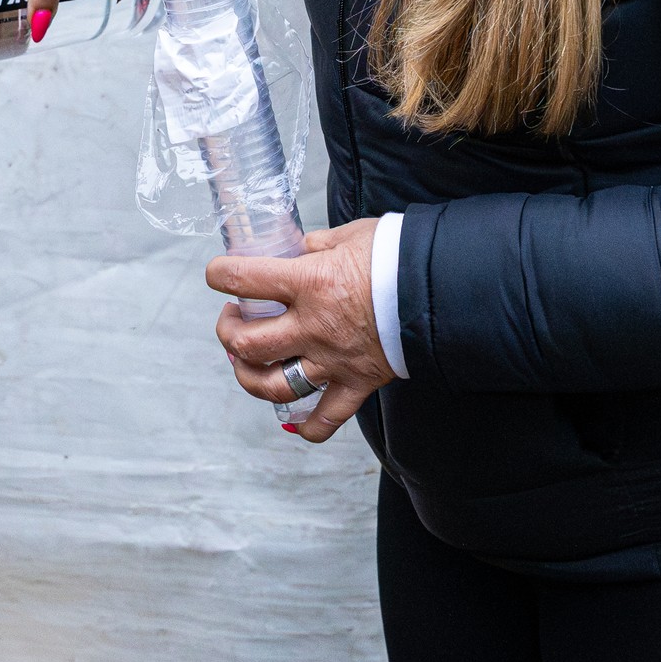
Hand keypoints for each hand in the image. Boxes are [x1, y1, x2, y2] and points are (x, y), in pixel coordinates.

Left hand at [210, 217, 394, 442]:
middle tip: (233, 318)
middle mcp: (313, 326)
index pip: (244, 279)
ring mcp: (333, 360)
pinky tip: (293, 421)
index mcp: (309, 283)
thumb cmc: (398, 256)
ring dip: (249, 377)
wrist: (443, 288)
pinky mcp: (356, 383)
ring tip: (245, 363)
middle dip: (227, 332)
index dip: (219, 275)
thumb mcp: (350, 236)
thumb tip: (301, 250)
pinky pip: (326, 419)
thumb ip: (318, 245)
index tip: (217, 274)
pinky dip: (307, 426)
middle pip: (247, 343)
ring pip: (274, 385)